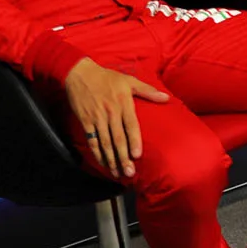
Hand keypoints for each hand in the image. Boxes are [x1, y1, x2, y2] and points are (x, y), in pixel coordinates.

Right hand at [64, 58, 168, 178]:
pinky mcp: (85, 122)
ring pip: (105, 143)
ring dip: (111, 159)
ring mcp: (96, 118)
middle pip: (118, 138)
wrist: (80, 74)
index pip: (130, 125)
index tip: (137, 155)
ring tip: (118, 173)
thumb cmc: (107, 77)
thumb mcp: (129, 81)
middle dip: (123, 157)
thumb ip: (148, 91)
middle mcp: (110, 112)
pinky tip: (104, 164)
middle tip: (130, 172)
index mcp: (123, 102)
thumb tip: (167, 98)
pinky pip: (92, 141)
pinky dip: (97, 154)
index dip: (134, 140)